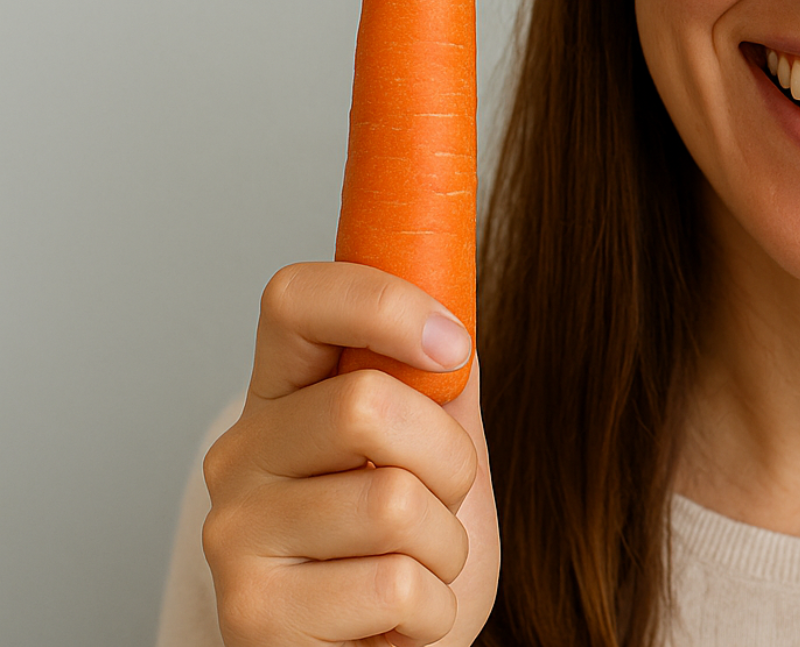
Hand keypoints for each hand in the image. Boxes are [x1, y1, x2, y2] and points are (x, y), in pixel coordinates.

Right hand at [201, 262, 500, 646]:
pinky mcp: (253, 616)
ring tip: (414, 569)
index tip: (452, 345)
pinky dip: (432, 611)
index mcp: (281, 397)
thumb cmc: (408, 555)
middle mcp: (240, 457)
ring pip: (394, 503)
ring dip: (444, 548)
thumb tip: (452, 314)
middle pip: (368, 404)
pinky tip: (396, 622)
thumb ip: (437, 384)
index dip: (382, 303)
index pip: (295, 298)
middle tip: (439, 502)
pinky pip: (396, 588)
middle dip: (450, 462)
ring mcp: (234, 536)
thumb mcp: (436, 455)